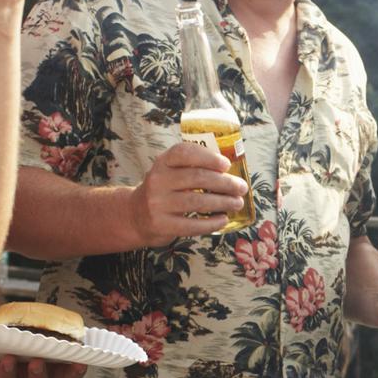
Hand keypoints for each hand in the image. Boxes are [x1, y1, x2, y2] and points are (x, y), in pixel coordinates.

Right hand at [128, 141, 249, 245]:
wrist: (136, 216)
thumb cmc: (164, 191)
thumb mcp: (170, 173)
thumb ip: (193, 168)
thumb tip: (231, 172)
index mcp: (163, 162)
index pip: (184, 153)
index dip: (207, 157)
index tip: (226, 164)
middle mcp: (158, 180)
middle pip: (197, 178)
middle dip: (225, 183)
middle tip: (241, 187)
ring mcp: (158, 203)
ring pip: (197, 201)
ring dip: (223, 202)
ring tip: (237, 203)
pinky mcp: (162, 224)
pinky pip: (192, 224)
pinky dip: (212, 223)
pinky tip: (223, 219)